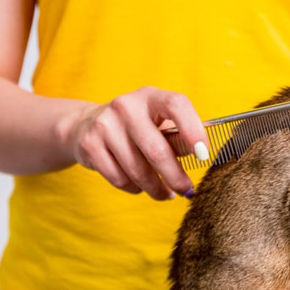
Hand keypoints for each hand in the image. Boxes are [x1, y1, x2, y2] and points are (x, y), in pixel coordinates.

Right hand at [57, 87, 208, 199]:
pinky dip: (134, 188)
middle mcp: (126, 106)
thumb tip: (202, 154)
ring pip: (138, 170)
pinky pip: (119, 178)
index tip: (203, 154)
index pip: (176, 105)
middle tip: (187, 190)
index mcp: (151, 96)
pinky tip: (140, 186)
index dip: (193, 129)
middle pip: (156, 150)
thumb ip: (179, 135)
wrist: (87, 124)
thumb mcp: (158, 121)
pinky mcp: (89, 144)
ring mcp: (105, 125)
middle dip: (175, 177)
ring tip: (165, 193)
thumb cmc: (137, 126)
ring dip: (156, 188)